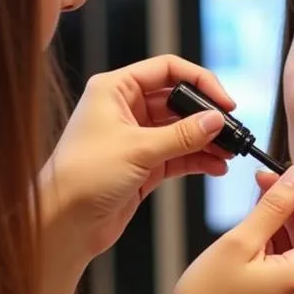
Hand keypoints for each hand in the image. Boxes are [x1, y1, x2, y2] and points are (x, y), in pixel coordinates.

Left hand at [41, 56, 232, 260]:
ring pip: (180, 130)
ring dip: (205, 140)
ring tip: (228, 150)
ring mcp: (134, 138)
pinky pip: (178, 155)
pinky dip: (198, 159)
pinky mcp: (142, 165)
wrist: (64, 223)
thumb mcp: (138, 149)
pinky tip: (215, 165)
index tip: (223, 100)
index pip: (166, 70)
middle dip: (205, 115)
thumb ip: (182, 134)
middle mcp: (124, 109)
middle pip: (177, 100)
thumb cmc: (81, 178)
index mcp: (114, 90)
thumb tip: (215, 120)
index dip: (199, 81)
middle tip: (230, 129)